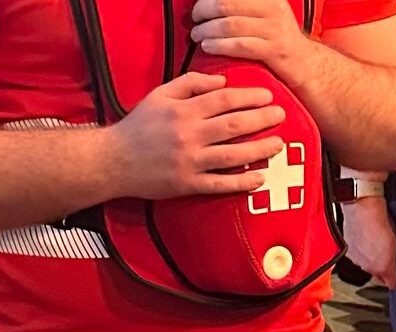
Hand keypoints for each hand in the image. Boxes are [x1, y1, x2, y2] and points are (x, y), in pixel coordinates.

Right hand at [111, 72, 285, 199]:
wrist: (114, 161)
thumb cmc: (138, 126)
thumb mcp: (161, 94)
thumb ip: (191, 83)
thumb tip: (223, 81)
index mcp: (184, 111)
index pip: (225, 99)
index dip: (250, 96)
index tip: (267, 96)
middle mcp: (189, 135)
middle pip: (234, 125)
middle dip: (262, 120)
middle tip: (281, 116)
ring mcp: (189, 162)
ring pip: (232, 155)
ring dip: (259, 150)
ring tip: (278, 145)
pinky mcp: (187, 185)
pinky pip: (219, 185)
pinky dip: (241, 183)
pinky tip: (259, 178)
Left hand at [191, 0, 311, 87]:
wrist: (305, 64)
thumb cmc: (277, 41)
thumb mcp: (266, 14)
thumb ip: (246, 7)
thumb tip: (217, 4)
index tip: (200, 2)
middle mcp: (273, 8)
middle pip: (228, 3)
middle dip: (205, 9)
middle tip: (194, 18)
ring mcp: (274, 29)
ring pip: (231, 24)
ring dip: (207, 29)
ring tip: (196, 35)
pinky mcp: (273, 50)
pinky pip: (240, 45)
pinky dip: (219, 45)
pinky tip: (207, 47)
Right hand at [341, 197, 395, 289]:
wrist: (362, 209)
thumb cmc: (379, 222)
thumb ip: (395, 262)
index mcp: (381, 267)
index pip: (391, 283)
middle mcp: (367, 267)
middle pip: (377, 275)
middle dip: (383, 270)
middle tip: (390, 260)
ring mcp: (356, 259)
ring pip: (366, 265)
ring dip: (371, 259)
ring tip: (377, 246)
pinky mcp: (349, 251)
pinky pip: (357, 256)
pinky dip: (362, 251)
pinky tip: (367, 240)